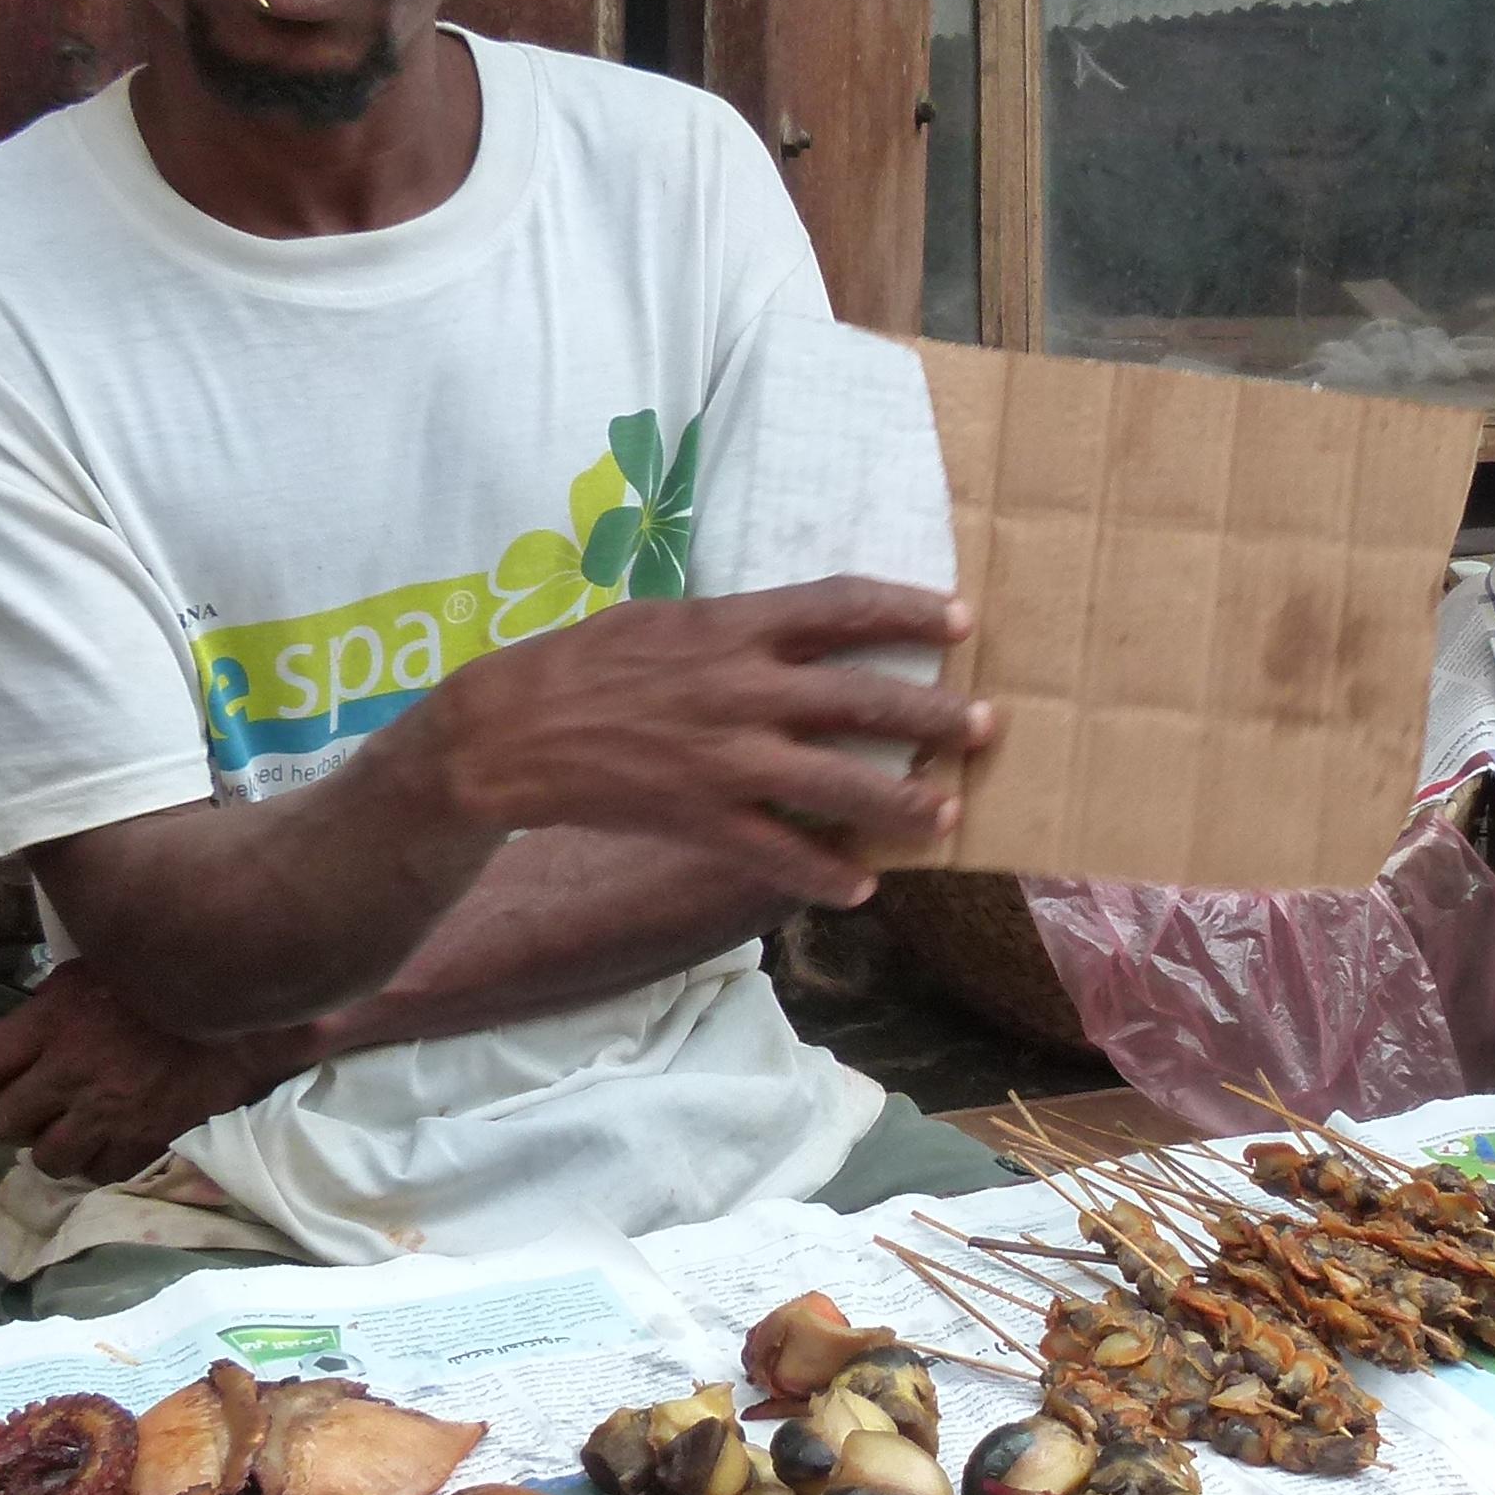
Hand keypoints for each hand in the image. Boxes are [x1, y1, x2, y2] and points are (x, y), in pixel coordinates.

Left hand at [0, 961, 304, 1180]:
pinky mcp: (145, 1137)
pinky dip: (98, 1160)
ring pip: (46, 1156)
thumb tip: (18, 1027)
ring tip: (74, 1124)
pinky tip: (114, 1135)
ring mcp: (107, 1110)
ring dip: (52, 1145)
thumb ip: (52, 1004)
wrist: (250, 997)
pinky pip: (98, 1171)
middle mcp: (69, 1070)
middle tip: (36, 1102)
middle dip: (11, 1118)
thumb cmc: (171, 970)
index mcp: (50, 1021)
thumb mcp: (97, 966)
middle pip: (3, 1123)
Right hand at [392, 578, 995, 907]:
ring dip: (901, 804)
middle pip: (862, 701)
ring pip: (839, 787)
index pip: (841, 607)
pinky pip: (781, 854)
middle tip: (988, 723)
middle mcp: (740, 691)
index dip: (907, 612)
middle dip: (934, 716)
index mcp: (732, 628)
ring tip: (946, 811)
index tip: (960, 619)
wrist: (506, 735)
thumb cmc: (585, 664)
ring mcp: (725, 761)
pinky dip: (825, 875)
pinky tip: (862, 886)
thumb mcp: (662, 620)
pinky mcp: (701, 820)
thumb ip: (736, 627)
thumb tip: (801, 628)